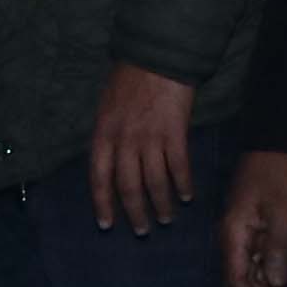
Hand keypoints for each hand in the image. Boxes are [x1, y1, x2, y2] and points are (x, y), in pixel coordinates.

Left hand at [87, 64, 196, 231]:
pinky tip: (187, 196)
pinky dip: (183, 184)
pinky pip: (179, 167)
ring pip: (155, 182)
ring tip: (166, 219)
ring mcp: (150, 138)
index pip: (99, 178)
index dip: (103, 203)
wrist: (157, 56)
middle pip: (128, 187)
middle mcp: (124, 141)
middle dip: (135, 213)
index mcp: (103, 134)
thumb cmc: (128, 79)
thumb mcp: (106, 107)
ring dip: (162, 204)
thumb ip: (108, 136)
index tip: (107, 224)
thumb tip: (110, 163)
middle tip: (142, 230)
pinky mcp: (175, 133)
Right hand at [217, 147, 286, 286]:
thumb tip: (274, 282)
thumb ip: (276, 247)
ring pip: (246, 279)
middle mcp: (230, 241)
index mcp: (232, 235)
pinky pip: (254, 267)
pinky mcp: (251, 234)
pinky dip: (266, 284)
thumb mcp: (280, 211)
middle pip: (238, 285)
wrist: (274, 147)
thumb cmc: (276, 177)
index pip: (236, 280)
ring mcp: (240, 238)